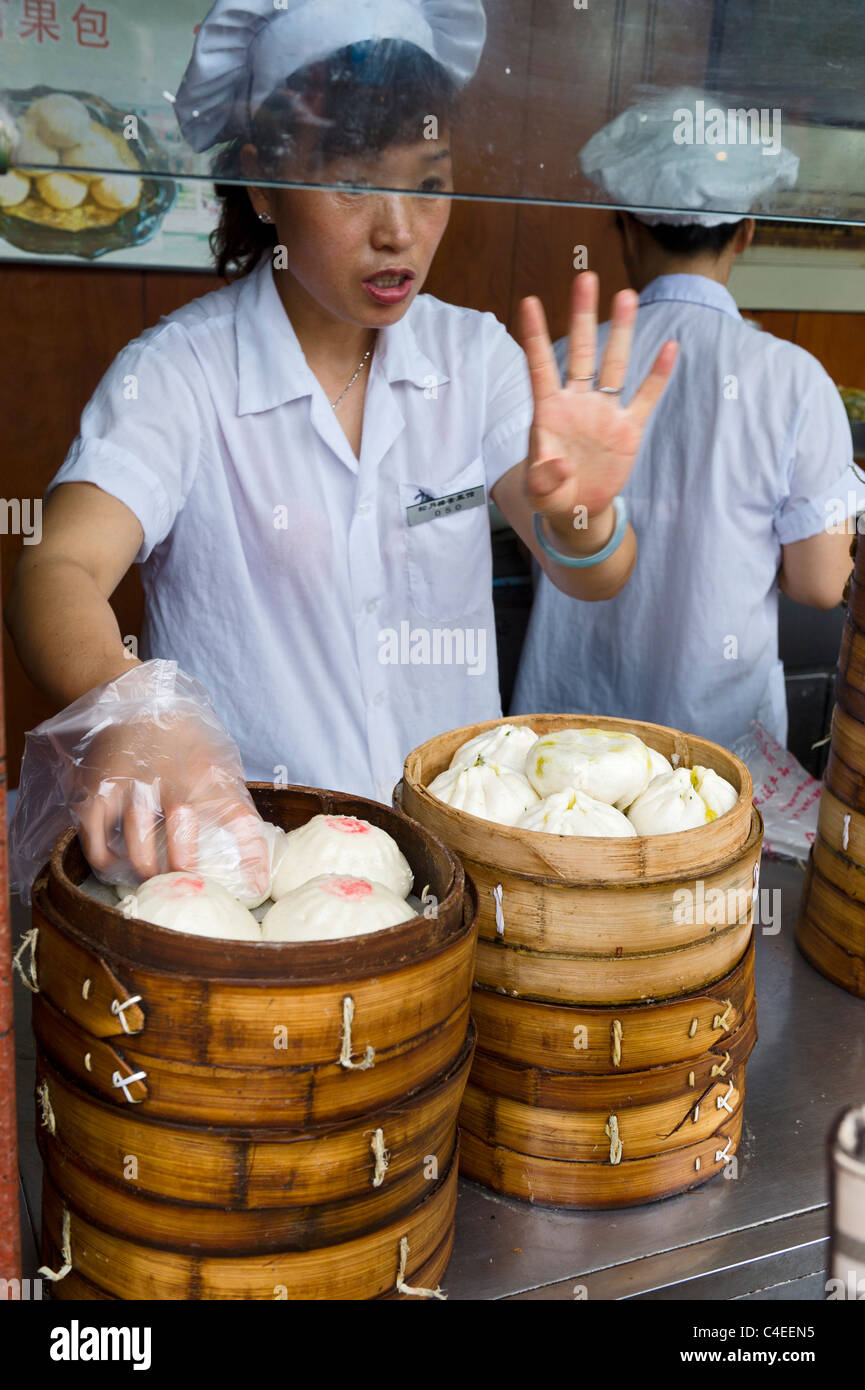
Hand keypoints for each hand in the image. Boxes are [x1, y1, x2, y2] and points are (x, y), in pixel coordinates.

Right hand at [70, 713, 269, 893]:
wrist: (135, 700)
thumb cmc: (184, 738)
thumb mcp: (218, 759)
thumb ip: (232, 798)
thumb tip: (253, 846)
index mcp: (209, 773)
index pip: (240, 818)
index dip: (252, 856)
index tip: (257, 886)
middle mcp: (171, 779)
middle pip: (181, 836)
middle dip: (183, 868)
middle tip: (185, 884)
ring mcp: (131, 784)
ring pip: (137, 844)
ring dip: (145, 870)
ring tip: (151, 880)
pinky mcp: (98, 789)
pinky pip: (96, 838)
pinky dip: (105, 860)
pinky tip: (116, 865)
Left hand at [518, 271, 677, 523]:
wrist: (578, 508)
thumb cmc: (551, 494)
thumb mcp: (540, 492)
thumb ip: (543, 478)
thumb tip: (559, 465)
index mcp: (548, 412)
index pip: (540, 367)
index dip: (535, 336)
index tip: (528, 302)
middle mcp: (577, 403)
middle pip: (581, 351)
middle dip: (582, 315)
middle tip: (586, 278)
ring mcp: (604, 412)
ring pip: (613, 364)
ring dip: (621, 332)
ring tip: (626, 296)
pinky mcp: (628, 429)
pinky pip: (645, 397)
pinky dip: (657, 375)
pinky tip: (669, 348)